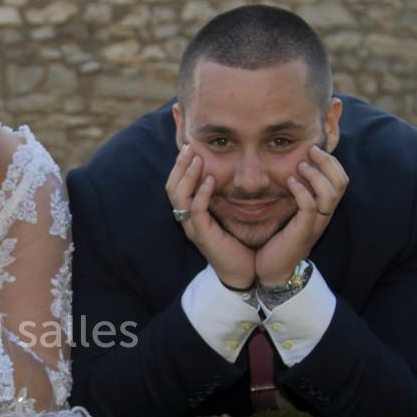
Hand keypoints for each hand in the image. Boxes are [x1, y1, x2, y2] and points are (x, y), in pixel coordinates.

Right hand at [166, 143, 255, 288]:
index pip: (176, 185)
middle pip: (171, 187)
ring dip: (187, 175)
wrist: (244, 271)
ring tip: (197, 158)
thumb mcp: (228, 213)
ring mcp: (192, 228)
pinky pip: (196, 211)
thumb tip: (227, 171)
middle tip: (189, 145)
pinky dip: (201, 193)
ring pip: (179, 197)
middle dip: (179, 165)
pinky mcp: (202, 235)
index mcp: (190, 214)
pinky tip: (211, 180)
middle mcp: (186, 220)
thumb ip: (223, 195)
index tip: (189, 145)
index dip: (179, 165)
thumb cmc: (238, 242)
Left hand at [254, 145, 347, 284]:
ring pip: (330, 194)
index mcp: (323, 209)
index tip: (314, 148)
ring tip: (300, 166)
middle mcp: (324, 216)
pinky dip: (302, 191)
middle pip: (341, 183)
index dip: (331, 162)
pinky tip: (289, 182)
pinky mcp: (303, 233)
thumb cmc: (277, 240)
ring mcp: (315, 224)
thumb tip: (289, 169)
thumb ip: (294, 193)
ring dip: (316, 175)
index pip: (340, 179)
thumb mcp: (289, 212)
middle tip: (311, 150)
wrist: (271, 270)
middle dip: (328, 162)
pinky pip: (310, 208)